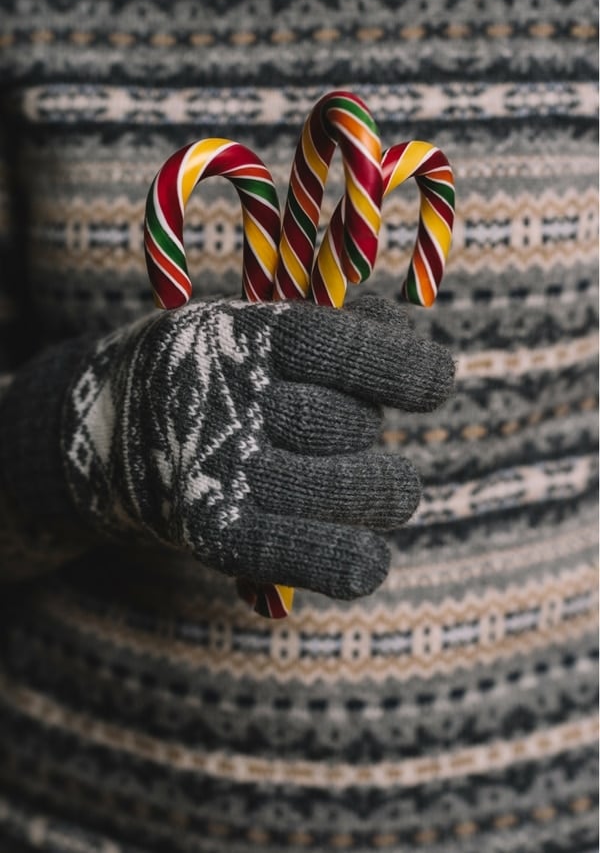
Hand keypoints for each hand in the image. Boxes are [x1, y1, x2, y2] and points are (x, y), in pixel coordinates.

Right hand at [61, 295, 453, 598]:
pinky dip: (342, 562)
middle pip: (351, 425)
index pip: (331, 345)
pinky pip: (292, 553)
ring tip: (376, 486)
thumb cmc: (212, 372)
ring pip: (347, 488)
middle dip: (371, 434)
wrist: (108, 429)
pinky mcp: (211, 532)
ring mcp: (220, 470)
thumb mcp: (256, 326)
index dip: (396, 365)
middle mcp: (230, 402)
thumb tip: (408, 327)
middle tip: (355, 437)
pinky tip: (368, 559)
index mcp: (242, 338)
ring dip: (381, 491)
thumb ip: (337, 323)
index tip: (439, 381)